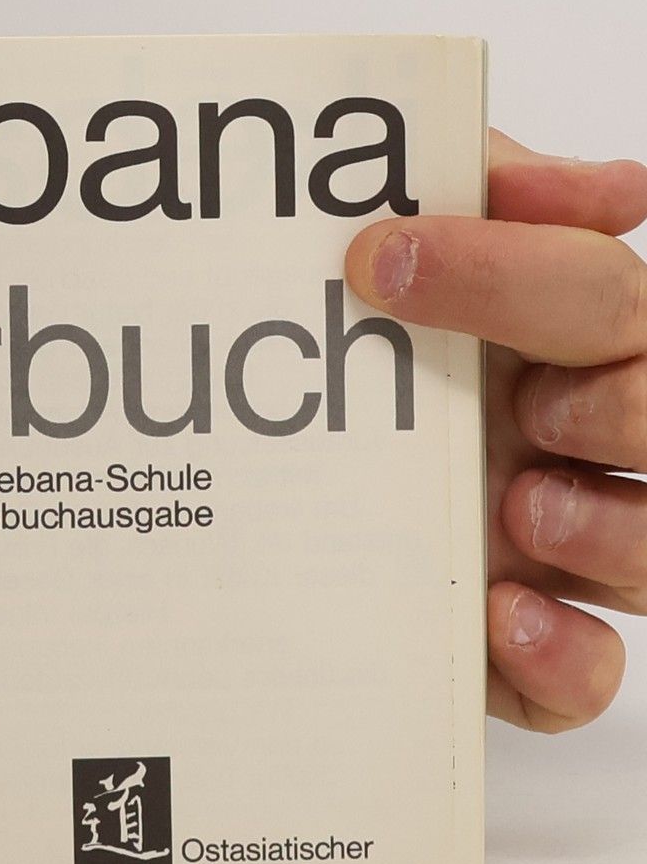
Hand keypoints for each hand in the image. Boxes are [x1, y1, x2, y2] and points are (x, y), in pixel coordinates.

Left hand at [345, 134, 646, 730]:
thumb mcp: (411, 233)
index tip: (380, 259)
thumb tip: (614, 187)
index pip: (608, 296)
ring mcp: (563, 546)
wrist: (253, 445)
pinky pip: (584, 677)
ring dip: (609, 532)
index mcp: (572, 336)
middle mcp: (587, 440)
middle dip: (622, 409)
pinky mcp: (517, 647)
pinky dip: (561, 659)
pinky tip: (502, 616)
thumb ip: (490, 186)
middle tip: (528, 406)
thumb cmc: (363, 340)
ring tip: (521, 507)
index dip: (517, 277)